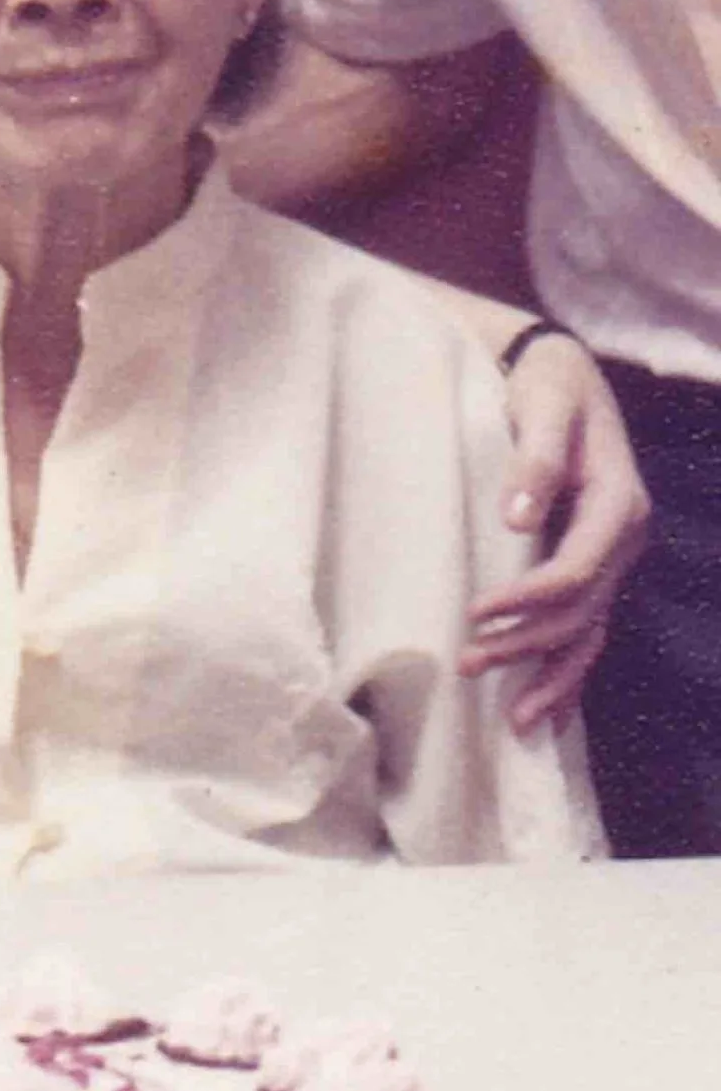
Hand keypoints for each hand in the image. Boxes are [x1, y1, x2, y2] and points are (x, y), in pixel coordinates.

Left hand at [464, 335, 650, 730]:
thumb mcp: (542, 406)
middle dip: (527, 643)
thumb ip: (534, 460)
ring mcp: (609, 556)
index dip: (529, 599)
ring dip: (550, 674)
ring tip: (510, 718)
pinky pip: (586, 628)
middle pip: (581, 610)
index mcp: (617, 503)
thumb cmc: (547, 385)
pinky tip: (541, 710)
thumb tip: (519, 518)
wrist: (559, 372)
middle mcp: (621, 537)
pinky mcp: (589, 564)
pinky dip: (565, 670)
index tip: (475, 613)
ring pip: (589, 631)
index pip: (578, 569)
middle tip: (468, 664)